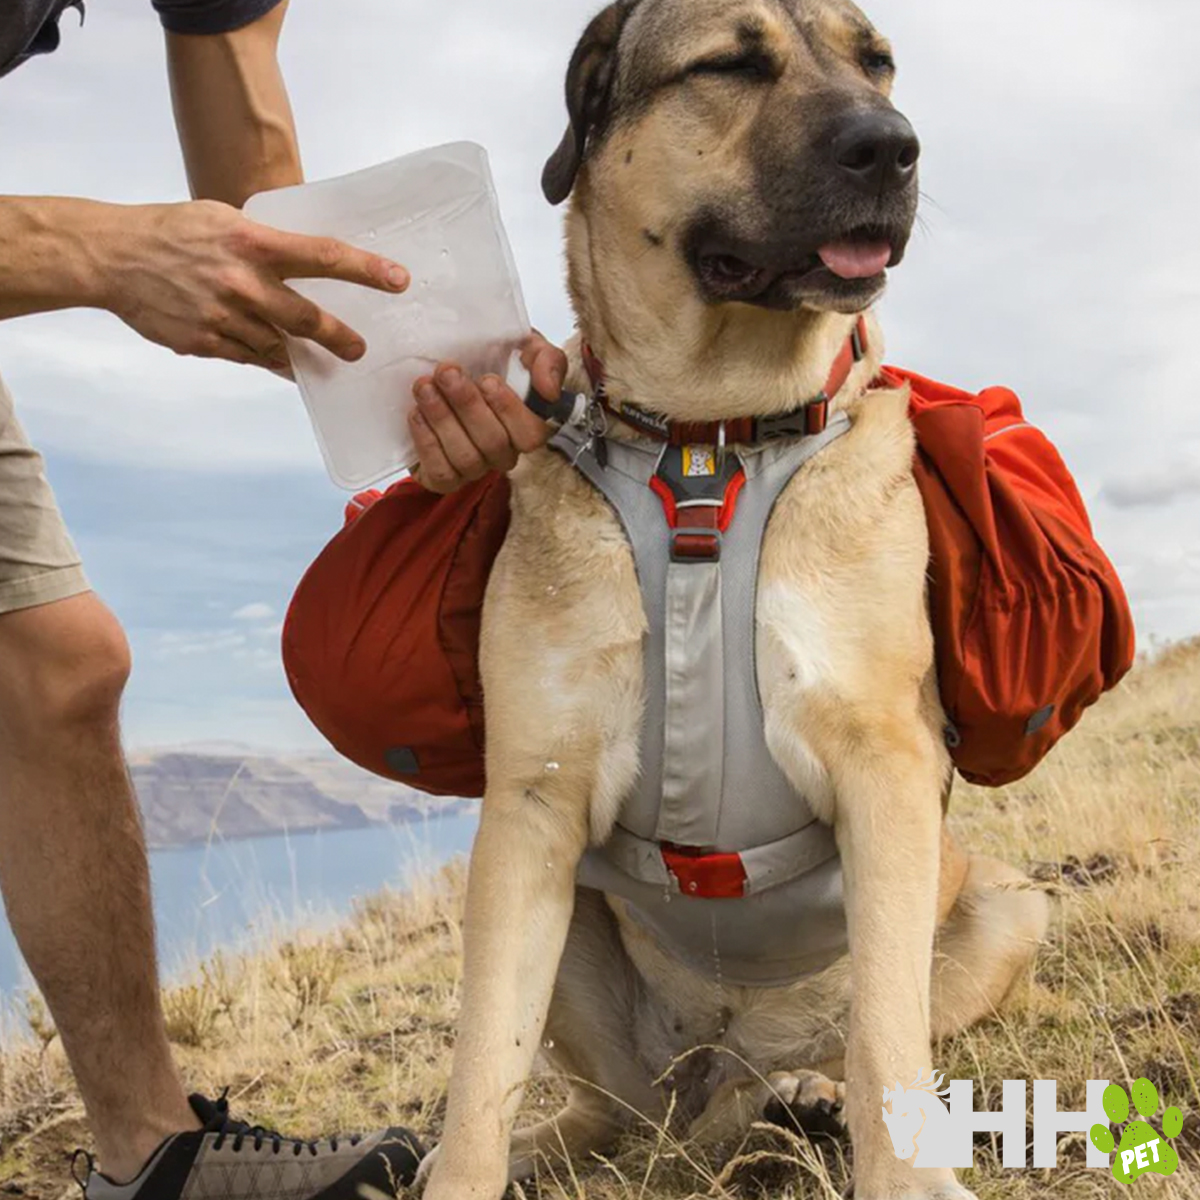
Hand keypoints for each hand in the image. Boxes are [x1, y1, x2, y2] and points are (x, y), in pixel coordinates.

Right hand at [97, 199, 408, 369]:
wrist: (112, 256)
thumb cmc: (173, 231)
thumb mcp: (225, 221)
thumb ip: (268, 244)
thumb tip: (309, 263)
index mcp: (252, 243)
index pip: (323, 256)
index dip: (366, 271)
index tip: (399, 281)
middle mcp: (243, 282)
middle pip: (308, 318)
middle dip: (340, 338)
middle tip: (358, 350)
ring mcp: (224, 316)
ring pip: (279, 346)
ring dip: (299, 353)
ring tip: (314, 356)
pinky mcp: (205, 342)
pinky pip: (250, 359)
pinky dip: (268, 360)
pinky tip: (280, 362)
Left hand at [408, 332, 565, 493]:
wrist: (440, 376)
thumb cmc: (487, 364)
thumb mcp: (522, 349)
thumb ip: (546, 360)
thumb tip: (548, 390)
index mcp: (526, 425)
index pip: (532, 433)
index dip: (510, 410)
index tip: (488, 380)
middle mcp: (504, 452)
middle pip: (494, 442)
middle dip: (467, 404)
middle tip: (446, 372)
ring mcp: (475, 469)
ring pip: (466, 456)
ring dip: (443, 418)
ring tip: (424, 387)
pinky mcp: (445, 479)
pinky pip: (442, 472)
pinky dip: (427, 442)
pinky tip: (417, 414)